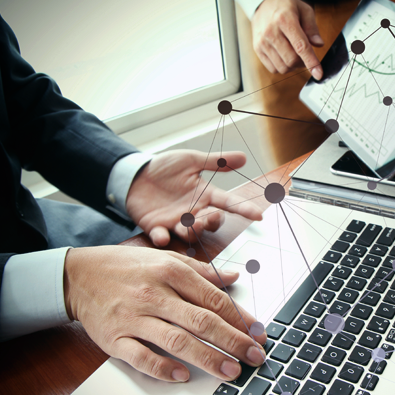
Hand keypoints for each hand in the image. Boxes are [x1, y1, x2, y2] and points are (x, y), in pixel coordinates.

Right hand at [63, 246, 267, 381]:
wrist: (78, 275)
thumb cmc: (125, 266)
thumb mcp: (165, 259)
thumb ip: (202, 271)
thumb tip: (235, 277)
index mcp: (170, 272)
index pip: (213, 298)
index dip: (240, 317)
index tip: (257, 332)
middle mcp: (155, 294)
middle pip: (201, 321)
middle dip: (233, 341)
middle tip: (255, 356)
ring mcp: (134, 318)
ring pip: (176, 340)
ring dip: (207, 357)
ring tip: (230, 370)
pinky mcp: (115, 338)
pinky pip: (141, 357)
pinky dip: (163, 368)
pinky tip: (182, 375)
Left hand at [126, 150, 262, 246]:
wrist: (135, 174)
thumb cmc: (165, 167)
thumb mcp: (191, 160)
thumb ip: (216, 161)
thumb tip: (243, 157)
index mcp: (204, 196)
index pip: (228, 203)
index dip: (243, 209)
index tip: (258, 215)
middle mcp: (193, 212)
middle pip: (211, 223)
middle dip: (213, 222)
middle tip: (212, 216)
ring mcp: (175, 222)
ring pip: (189, 234)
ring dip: (192, 231)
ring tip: (190, 224)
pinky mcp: (156, 226)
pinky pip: (161, 236)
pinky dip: (162, 238)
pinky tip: (162, 235)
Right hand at [252, 0, 323, 78]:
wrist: (264, 4)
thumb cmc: (286, 7)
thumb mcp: (304, 10)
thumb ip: (312, 27)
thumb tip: (319, 44)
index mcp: (285, 19)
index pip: (300, 46)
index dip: (311, 62)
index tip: (318, 74)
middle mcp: (271, 31)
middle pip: (291, 60)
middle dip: (303, 63)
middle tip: (306, 55)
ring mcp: (262, 42)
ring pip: (283, 67)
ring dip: (293, 66)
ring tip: (294, 54)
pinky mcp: (257, 49)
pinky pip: (273, 68)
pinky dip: (283, 66)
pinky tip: (284, 55)